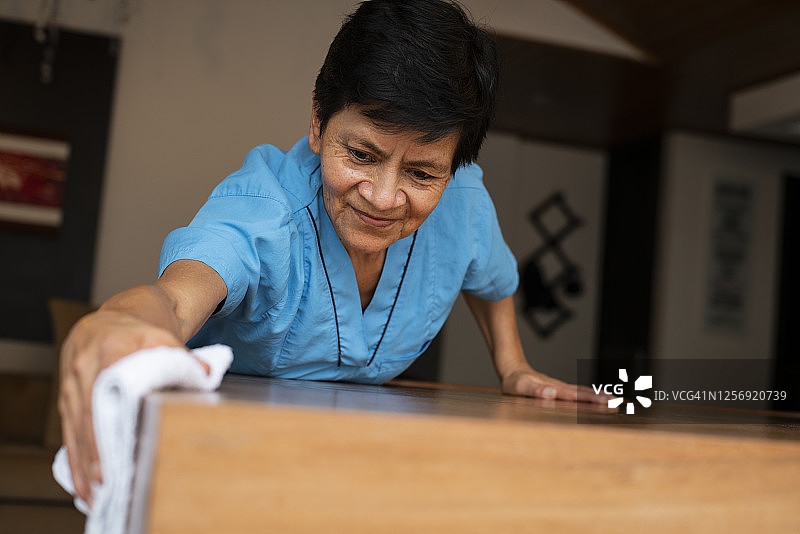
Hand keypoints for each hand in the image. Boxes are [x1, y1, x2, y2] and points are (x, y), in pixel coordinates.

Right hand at [58, 309, 189, 505]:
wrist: (119, 311)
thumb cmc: (144, 326)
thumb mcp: (166, 335)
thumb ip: (185, 357)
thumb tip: (206, 374)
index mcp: (111, 346)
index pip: (109, 389)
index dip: (109, 422)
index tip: (115, 449)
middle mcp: (86, 362)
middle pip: (88, 412)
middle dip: (94, 451)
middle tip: (104, 482)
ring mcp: (72, 377)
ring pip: (74, 423)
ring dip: (83, 460)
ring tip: (92, 491)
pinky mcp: (66, 390)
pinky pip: (67, 424)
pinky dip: (75, 452)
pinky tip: (81, 477)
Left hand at [501, 364, 605, 402]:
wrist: (513, 369)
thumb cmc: (515, 382)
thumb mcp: (521, 387)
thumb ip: (535, 390)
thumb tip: (552, 393)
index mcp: (554, 389)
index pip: (576, 395)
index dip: (591, 399)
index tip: (607, 401)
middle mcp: (560, 387)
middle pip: (583, 392)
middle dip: (600, 398)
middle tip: (618, 403)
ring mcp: (560, 387)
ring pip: (582, 391)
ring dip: (597, 395)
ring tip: (613, 400)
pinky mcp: (558, 388)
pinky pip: (576, 392)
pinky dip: (588, 395)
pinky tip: (595, 398)